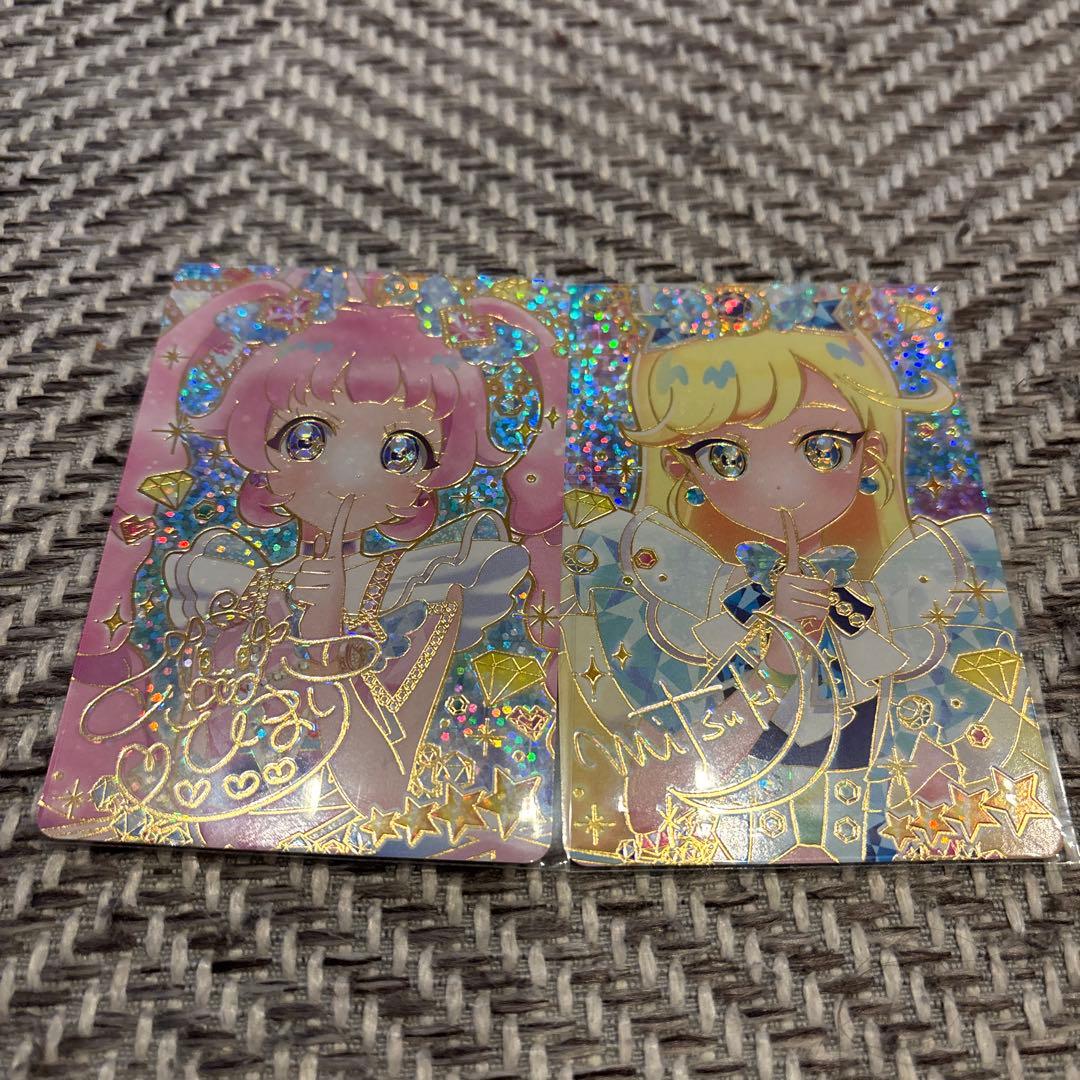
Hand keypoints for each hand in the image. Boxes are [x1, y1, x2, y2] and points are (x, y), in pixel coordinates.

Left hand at [294, 496, 353, 638]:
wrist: (328, 637)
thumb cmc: (323, 607)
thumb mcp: (323, 581)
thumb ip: (321, 559)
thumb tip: (319, 537)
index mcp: (337, 566)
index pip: (338, 536)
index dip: (343, 516)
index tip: (350, 496)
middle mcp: (338, 573)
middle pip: (305, 564)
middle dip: (302, 580)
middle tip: (314, 595)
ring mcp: (332, 585)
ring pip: (300, 578)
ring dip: (300, 592)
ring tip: (312, 602)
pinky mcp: (324, 598)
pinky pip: (298, 592)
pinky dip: (299, 602)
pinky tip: (310, 609)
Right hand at [770, 508, 831, 637]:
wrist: (785, 646)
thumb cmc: (800, 622)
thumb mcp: (812, 601)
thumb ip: (820, 586)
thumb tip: (830, 572)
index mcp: (787, 576)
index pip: (791, 549)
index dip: (788, 529)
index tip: (784, 510)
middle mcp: (784, 580)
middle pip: (823, 582)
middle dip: (824, 599)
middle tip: (808, 611)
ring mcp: (786, 592)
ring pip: (824, 596)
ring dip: (822, 611)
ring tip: (806, 619)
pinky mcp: (790, 605)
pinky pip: (820, 608)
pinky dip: (818, 619)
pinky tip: (804, 623)